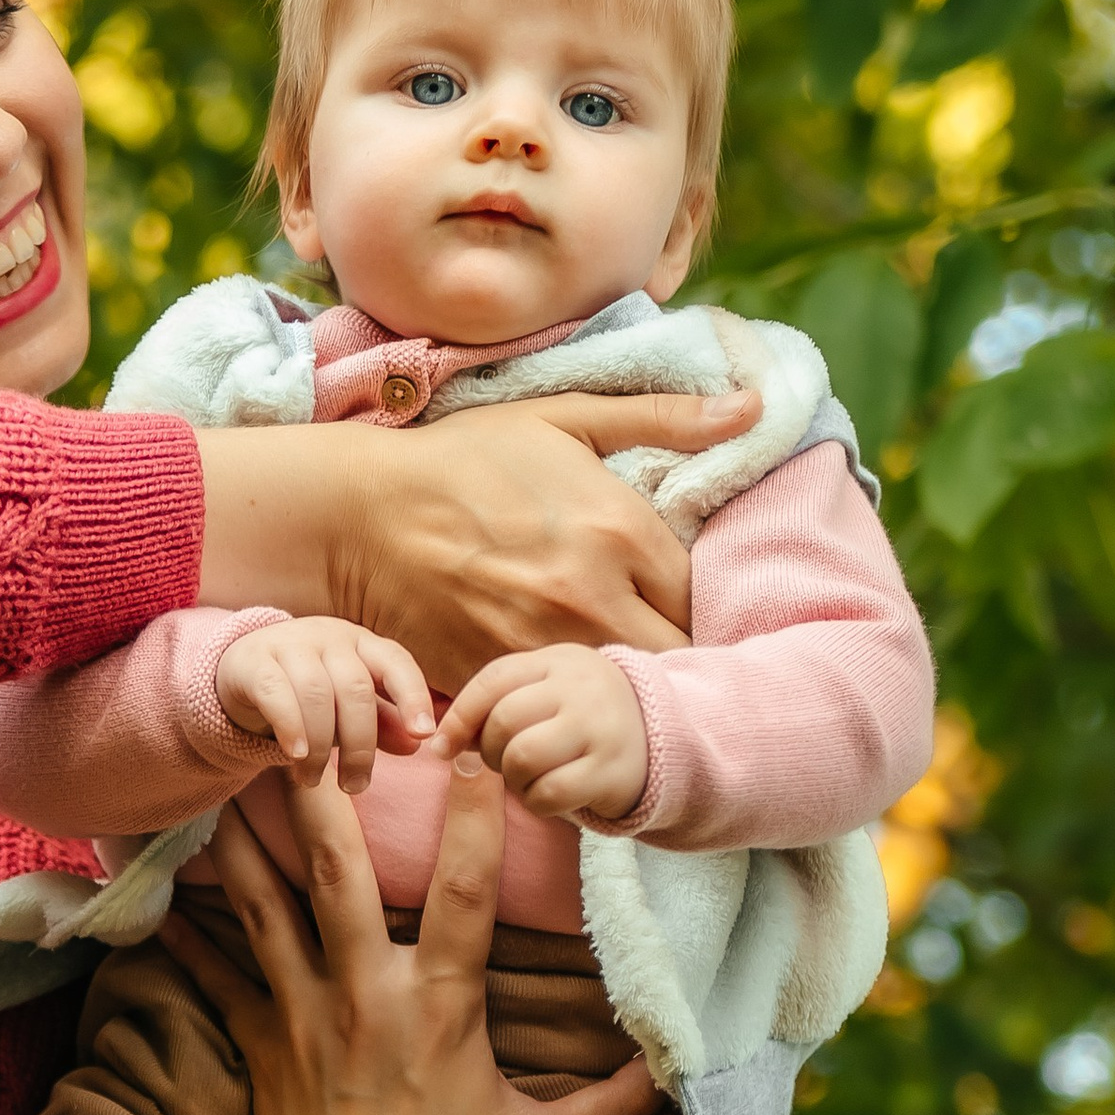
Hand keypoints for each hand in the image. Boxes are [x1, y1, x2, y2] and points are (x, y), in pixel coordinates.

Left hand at [155, 756, 658, 1114]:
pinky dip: (187, 938)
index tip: (474, 751)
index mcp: (439, 1010)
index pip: (460, 895)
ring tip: (222, 780)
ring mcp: (304, 1023)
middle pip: (338, 878)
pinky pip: (216, 981)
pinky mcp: (261, 1054)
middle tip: (306, 726)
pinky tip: (158, 895)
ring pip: (265, 911)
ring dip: (244, 844)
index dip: (469, 820)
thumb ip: (611, 1103)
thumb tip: (679, 1069)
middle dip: (322, 797)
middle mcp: (365, 1001)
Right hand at [192, 389, 757, 679]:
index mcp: (620, 530)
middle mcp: (592, 596)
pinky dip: (568, 701)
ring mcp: (543, 645)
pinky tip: (563, 683)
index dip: (702, 603)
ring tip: (617, 664)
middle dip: (677, 653)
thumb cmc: (465, 459)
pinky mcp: (501, 678)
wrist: (360, 516)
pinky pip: (559, 709)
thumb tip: (754, 406)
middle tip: (660, 641)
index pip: (706, 596)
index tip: (686, 602)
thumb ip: (664, 418)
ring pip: (622, 691)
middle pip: (678, 657)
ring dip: (627, 681)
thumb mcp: (563, 420)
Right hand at [215, 617, 432, 793]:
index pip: (396, 663)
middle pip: (355, 690)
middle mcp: (329, 636)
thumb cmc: (308, 691)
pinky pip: (276, 694)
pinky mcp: (254, 661)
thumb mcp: (347, 708)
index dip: (414, 696)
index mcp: (362, 643)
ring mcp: (290, 644)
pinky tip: (295, 756)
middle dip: (360, 746)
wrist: (242, 671)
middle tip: (355, 785)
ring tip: (312, 779)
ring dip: (319, 748)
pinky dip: (290, 728)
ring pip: (316, 695)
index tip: (424, 734)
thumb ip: (382, 722)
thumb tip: (416, 745)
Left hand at [435, 644, 648, 820]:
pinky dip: (537, 802)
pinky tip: (549, 796)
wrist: (661, 742)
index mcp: (559, 661)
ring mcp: (601, 727)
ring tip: (529, 779)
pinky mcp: (613, 770)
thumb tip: (442, 741)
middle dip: (491, 752)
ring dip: (513, 779)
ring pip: (522, 757)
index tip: (441, 747)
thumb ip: (500, 705)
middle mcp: (582, 687)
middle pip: (504, 721)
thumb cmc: (584, 720)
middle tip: (506, 764)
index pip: (495, 680)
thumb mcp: (548, 695)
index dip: (460, 716)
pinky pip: (549, 792)